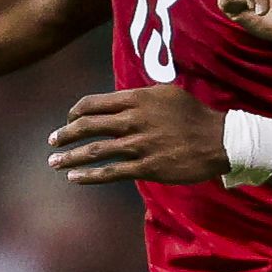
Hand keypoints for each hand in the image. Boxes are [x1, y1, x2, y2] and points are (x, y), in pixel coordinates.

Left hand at [48, 86, 229, 185]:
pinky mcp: (147, 167)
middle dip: (65, 134)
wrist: (219, 140)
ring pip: (96, 151)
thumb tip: (120, 100)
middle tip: (52, 141)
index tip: (68, 119)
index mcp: (137, 99)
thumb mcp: (167, 94)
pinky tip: (75, 178)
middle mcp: (134, 120)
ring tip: (54, 162)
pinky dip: (90, 175)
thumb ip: (141, 97)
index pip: (94, 104)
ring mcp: (139, 145)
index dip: (75, 112)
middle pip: (88, 126)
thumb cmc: (194, 115)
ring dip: (71, 157)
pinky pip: (112, 172)